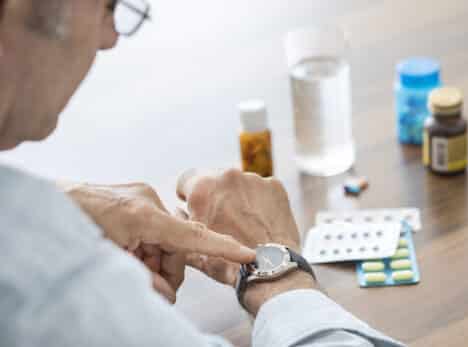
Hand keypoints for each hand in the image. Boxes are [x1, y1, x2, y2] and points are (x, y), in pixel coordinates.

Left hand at [61, 182, 255, 301]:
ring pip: (165, 237)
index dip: (223, 247)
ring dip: (154, 257)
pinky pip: (153, 227)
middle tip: (150, 283)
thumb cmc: (71, 227)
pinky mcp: (135, 196)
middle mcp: (147, 199)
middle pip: (177, 243)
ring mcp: (141, 195)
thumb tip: (167, 293)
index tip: (248, 254)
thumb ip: (144, 278)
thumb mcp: (109, 261)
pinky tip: (129, 250)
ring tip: (130, 263)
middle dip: (167, 266)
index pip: (192, 235)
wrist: (46, 204)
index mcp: (143, 214)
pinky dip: (147, 245)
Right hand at [177, 169, 317, 314]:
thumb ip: (180, 225)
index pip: (187, 179)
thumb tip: (178, 212)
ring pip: (239, 183)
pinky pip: (261, 188)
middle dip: (215, 196)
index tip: (197, 207)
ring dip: (238, 197)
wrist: (270, 272)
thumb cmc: (230, 265)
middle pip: (215, 179)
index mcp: (202, 188)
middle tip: (222, 220)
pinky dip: (259, 201)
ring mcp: (254, 179)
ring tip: (243, 224)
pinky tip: (260, 221)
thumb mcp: (193, 248)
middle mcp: (228, 176)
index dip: (188, 195)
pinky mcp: (274, 186)